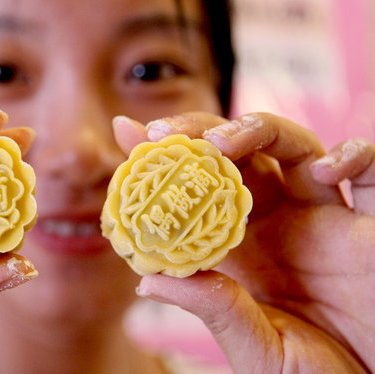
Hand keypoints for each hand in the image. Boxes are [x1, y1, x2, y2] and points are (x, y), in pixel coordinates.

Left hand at [113, 112, 373, 372]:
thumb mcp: (255, 348)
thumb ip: (212, 308)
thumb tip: (147, 279)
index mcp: (243, 248)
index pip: (199, 188)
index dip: (168, 158)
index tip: (129, 133)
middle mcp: (281, 222)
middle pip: (240, 154)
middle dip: (202, 133)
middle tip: (168, 134)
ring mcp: (328, 218)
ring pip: (295, 146)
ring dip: (259, 131)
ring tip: (222, 144)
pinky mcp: (373, 227)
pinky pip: (372, 175)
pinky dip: (355, 157)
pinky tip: (327, 170)